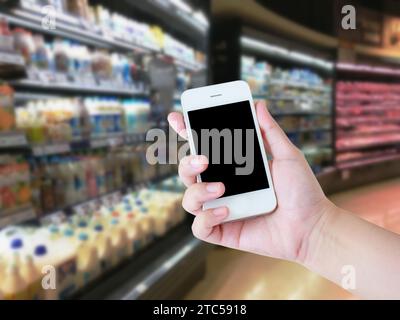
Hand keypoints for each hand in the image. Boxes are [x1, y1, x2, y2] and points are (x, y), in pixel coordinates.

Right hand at [167, 101, 333, 262]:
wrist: (312, 226)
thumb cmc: (302, 191)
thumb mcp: (287, 155)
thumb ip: (270, 131)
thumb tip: (259, 104)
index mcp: (233, 167)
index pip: (203, 148)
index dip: (187, 132)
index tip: (177, 117)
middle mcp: (222, 186)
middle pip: (187, 171)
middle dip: (187, 162)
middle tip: (204, 159)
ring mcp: (220, 208)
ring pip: (188, 199)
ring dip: (198, 190)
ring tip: (221, 188)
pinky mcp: (223, 231)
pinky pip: (200, 227)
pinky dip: (207, 218)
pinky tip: (226, 211)